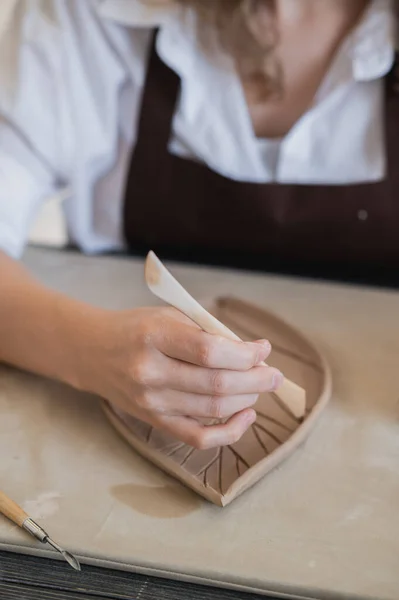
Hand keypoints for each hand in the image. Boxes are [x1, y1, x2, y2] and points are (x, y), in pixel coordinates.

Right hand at [86, 307, 283, 448]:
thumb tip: (254, 353)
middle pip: (217, 385)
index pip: (209, 351)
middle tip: (275, 375)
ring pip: (213, 411)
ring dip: (248, 400)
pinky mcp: (154, 421)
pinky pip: (197, 438)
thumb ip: (209, 332)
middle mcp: (150, 372)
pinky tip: (246, 416)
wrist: (93, 352)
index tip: (263, 350)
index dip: (245, 355)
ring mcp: (151, 402)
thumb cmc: (137, 329)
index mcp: (154, 336)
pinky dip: (229, 432)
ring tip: (261, 387)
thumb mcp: (169, 316)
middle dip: (256, 380)